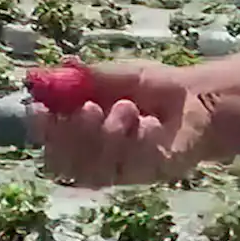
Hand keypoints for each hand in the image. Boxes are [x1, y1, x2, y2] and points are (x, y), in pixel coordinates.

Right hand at [31, 60, 239, 187]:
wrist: (199, 100)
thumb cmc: (154, 87)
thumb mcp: (119, 74)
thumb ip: (90, 75)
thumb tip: (63, 65)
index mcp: (79, 127)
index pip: (47, 139)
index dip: (41, 129)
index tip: (41, 108)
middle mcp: (94, 154)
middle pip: (62, 163)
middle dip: (72, 135)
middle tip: (90, 107)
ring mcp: (119, 169)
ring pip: (94, 169)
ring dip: (107, 136)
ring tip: (128, 108)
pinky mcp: (146, 175)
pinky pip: (129, 168)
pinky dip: (137, 142)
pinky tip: (151, 124)